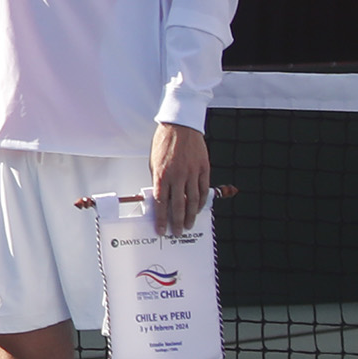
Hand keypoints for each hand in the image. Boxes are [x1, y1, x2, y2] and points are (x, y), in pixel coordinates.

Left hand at [150, 121, 210, 237]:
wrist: (180, 126)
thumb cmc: (164, 142)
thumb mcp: (154, 162)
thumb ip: (158, 180)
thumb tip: (160, 197)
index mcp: (162, 174)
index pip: (161, 203)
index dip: (161, 219)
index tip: (161, 230)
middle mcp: (177, 176)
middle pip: (178, 205)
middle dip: (177, 222)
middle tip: (177, 232)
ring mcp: (192, 172)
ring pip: (193, 200)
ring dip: (191, 215)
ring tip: (189, 225)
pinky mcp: (203, 168)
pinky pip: (204, 189)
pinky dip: (202, 201)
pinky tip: (199, 208)